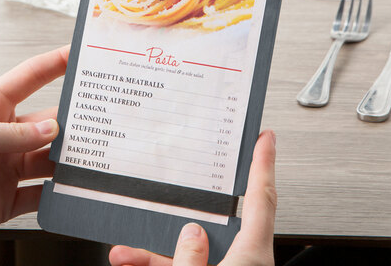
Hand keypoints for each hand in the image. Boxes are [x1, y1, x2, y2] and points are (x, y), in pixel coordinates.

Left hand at [0, 47, 67, 265]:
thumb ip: (13, 134)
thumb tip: (51, 130)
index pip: (28, 78)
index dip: (54, 64)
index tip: (78, 54)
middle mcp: (0, 135)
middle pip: (45, 121)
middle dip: (70, 119)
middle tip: (96, 118)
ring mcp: (5, 167)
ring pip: (47, 157)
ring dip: (66, 158)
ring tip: (88, 157)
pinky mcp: (6, 198)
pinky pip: (39, 193)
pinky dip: (55, 193)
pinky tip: (67, 189)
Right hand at [109, 129, 276, 265]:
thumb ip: (190, 257)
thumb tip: (190, 233)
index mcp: (251, 257)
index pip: (260, 198)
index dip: (263, 163)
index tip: (264, 138)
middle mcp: (243, 263)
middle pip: (216, 223)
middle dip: (185, 209)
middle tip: (179, 181)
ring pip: (190, 252)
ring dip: (155, 250)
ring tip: (125, 250)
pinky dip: (155, 263)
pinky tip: (129, 259)